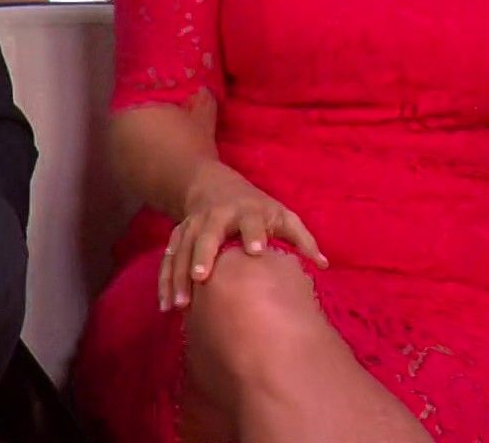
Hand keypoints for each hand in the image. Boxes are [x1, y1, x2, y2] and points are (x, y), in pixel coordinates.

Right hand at [160, 161, 325, 312]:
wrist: (212, 185)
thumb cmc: (256, 207)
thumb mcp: (282, 215)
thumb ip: (302, 239)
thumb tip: (323, 265)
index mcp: (246, 210)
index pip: (250, 221)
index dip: (252, 233)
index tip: (256, 250)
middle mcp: (216, 216)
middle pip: (207, 235)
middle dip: (203, 256)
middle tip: (201, 278)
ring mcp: (193, 225)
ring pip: (182, 250)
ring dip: (178, 276)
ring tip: (180, 304)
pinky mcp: (178, 236)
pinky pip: (168, 259)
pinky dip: (165, 281)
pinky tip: (166, 304)